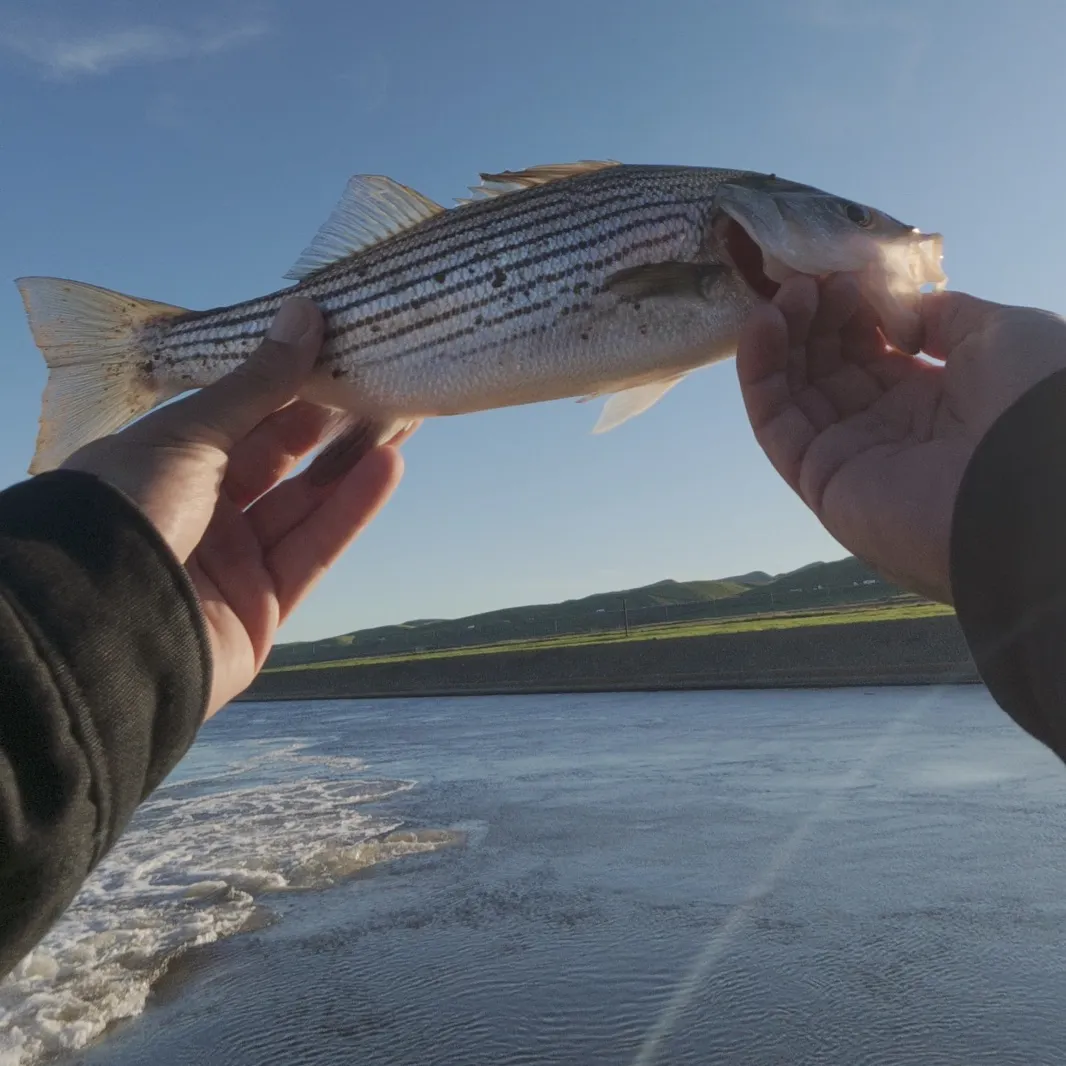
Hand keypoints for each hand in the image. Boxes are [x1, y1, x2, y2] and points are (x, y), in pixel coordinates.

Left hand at [61, 298, 409, 717]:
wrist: (102, 625)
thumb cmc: (130, 508)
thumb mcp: (191, 435)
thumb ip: (258, 384)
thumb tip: (305, 312)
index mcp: (166, 463)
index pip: (240, 418)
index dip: (290, 387)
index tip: (340, 352)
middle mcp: (199, 510)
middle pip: (278, 461)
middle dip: (330, 423)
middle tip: (383, 382)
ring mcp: (231, 562)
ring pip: (304, 505)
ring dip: (352, 464)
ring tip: (403, 419)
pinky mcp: (262, 609)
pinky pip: (313, 552)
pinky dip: (351, 511)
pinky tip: (388, 468)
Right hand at [736, 275, 1065, 602]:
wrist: (1034, 488)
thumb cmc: (1032, 403)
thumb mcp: (1001, 333)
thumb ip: (943, 315)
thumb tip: (898, 311)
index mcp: (934, 398)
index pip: (871, 348)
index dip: (852, 309)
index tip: (843, 271)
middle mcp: (888, 428)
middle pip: (828, 365)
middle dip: (816, 317)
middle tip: (812, 277)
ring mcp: (850, 455)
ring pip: (795, 390)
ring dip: (784, 337)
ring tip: (789, 293)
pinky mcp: (818, 478)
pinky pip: (776, 422)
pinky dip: (760, 373)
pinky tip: (764, 324)